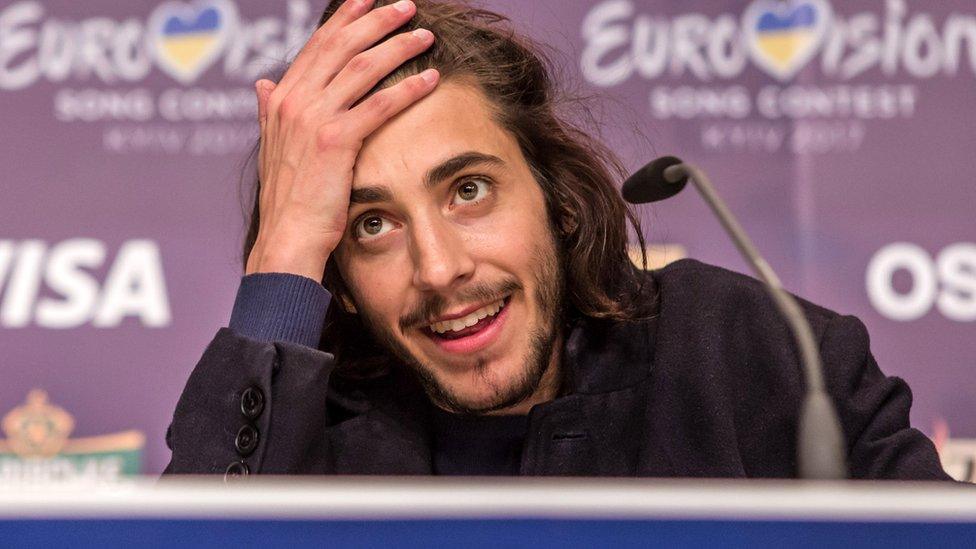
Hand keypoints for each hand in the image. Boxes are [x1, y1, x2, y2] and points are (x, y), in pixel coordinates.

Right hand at [246, 0, 437, 280]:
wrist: (287, 237)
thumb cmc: (288, 199)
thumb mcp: (273, 147)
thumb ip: (270, 110)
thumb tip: (264, 84)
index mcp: (281, 98)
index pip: (317, 45)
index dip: (345, 19)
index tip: (367, 0)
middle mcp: (294, 100)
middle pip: (342, 45)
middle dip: (377, 20)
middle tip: (406, 7)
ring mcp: (313, 119)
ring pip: (363, 67)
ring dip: (398, 46)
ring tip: (425, 35)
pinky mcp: (336, 141)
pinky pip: (379, 104)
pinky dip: (408, 88)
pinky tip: (431, 78)